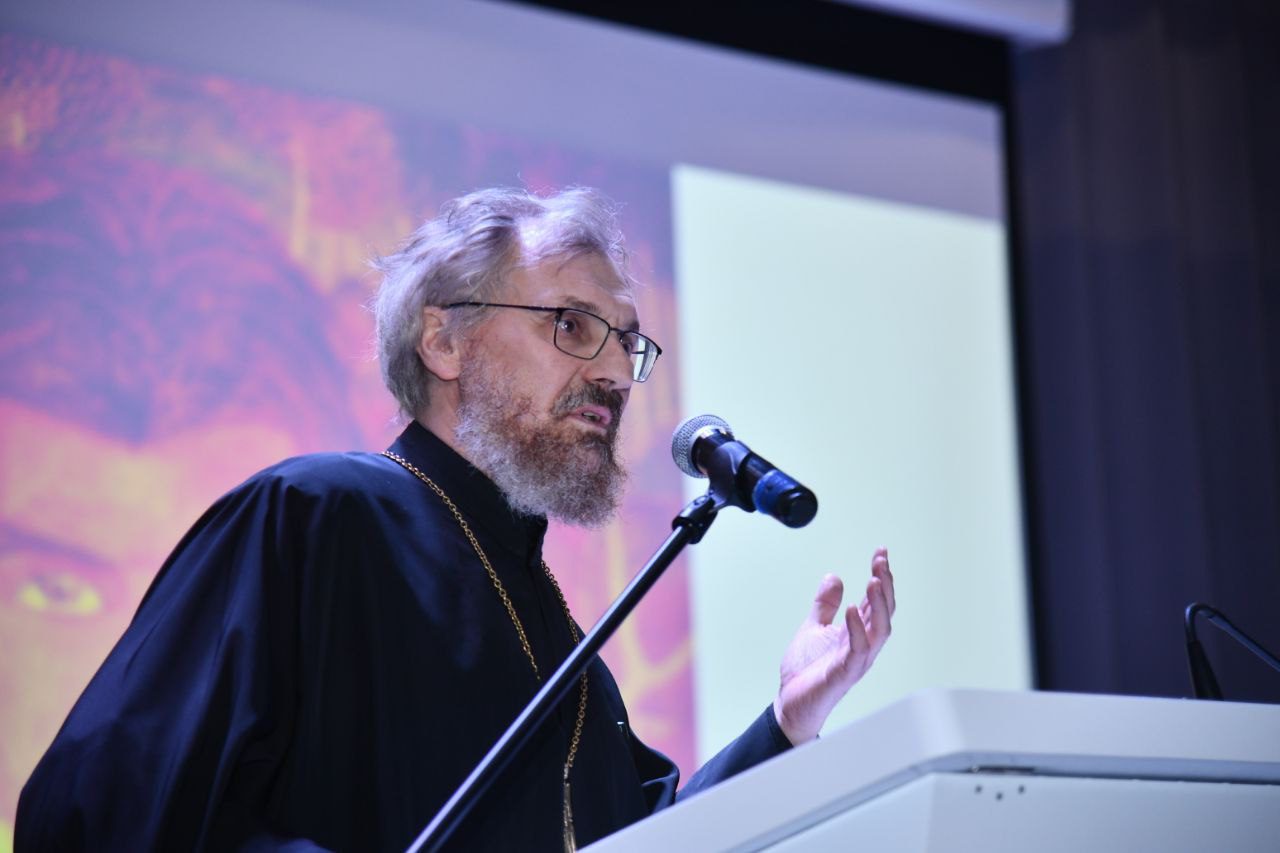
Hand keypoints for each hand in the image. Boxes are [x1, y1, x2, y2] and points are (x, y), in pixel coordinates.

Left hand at [772, 548, 895, 743]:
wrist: (791, 703)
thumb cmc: (806, 672)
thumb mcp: (813, 627)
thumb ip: (825, 605)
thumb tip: (833, 577)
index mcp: (857, 633)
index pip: (876, 602)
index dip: (881, 577)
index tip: (881, 553)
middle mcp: (863, 645)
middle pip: (884, 612)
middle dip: (885, 585)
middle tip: (881, 561)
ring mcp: (856, 659)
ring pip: (880, 630)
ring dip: (880, 604)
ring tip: (874, 580)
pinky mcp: (844, 673)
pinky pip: (858, 650)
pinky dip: (858, 628)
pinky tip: (853, 608)